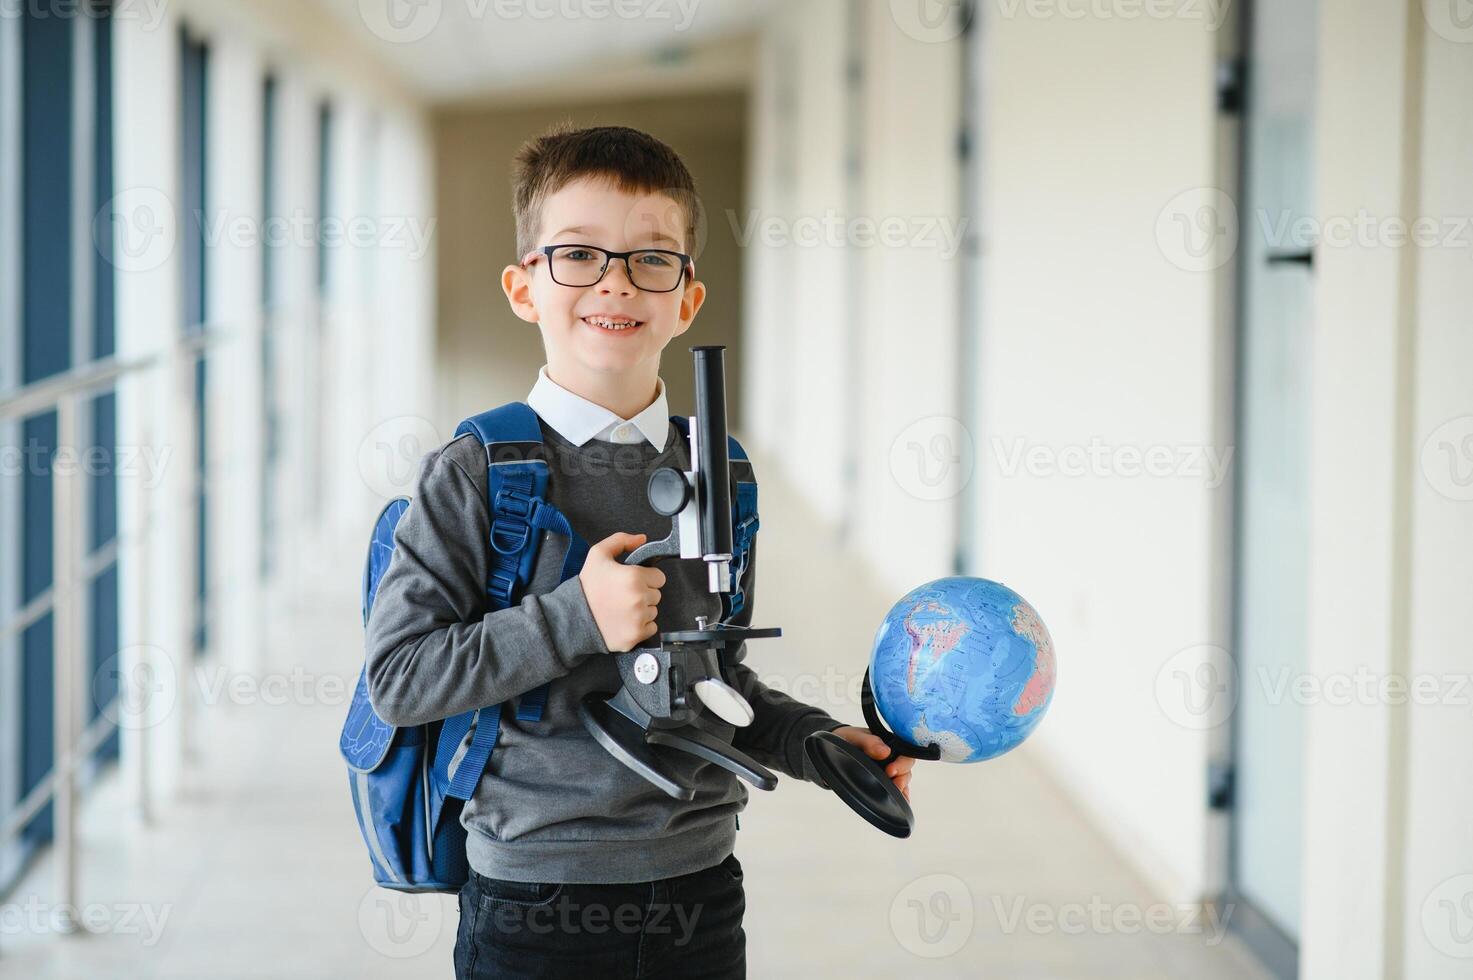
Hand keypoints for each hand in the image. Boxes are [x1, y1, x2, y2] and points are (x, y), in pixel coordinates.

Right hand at [580, 532, 666, 652]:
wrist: (573, 616)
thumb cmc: (586, 587)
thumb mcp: (598, 554)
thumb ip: (621, 540)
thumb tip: (641, 539)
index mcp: (634, 577)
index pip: (659, 577)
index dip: (646, 578)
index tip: (633, 581)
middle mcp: (639, 598)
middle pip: (657, 594)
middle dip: (643, 593)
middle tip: (623, 595)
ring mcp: (639, 618)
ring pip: (654, 611)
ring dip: (642, 610)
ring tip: (622, 608)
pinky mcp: (636, 635)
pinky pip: (651, 628)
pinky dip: (641, 626)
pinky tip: (625, 620)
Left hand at [831, 726, 915, 802]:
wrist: (834, 748)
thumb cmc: (848, 739)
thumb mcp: (855, 737)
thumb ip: (869, 742)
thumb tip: (885, 752)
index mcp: (889, 743)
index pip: (904, 752)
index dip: (902, 763)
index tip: (891, 770)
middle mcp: (892, 756)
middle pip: (907, 767)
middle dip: (903, 777)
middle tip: (895, 784)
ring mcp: (889, 770)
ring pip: (904, 778)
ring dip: (903, 787)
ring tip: (898, 794)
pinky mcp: (884, 781)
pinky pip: (897, 788)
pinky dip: (901, 795)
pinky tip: (902, 801)